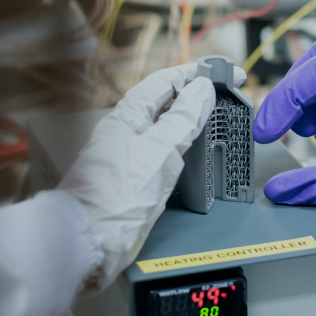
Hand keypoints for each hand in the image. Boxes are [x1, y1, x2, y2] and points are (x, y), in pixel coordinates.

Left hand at [59, 63, 245, 289]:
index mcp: (126, 117)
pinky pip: (162, 154)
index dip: (196, 73)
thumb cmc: (115, 197)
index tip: (225, 73)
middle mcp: (125, 134)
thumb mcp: (160, 150)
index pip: (164, 81)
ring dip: (189, 120)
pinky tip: (191, 155)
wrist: (90, 242)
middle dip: (194, 94)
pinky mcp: (134, 183)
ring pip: (163, 128)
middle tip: (225, 93)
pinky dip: (181, 147)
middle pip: (164, 103)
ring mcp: (129, 158)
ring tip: (214, 117)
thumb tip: (202, 89)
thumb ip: (183, 119)